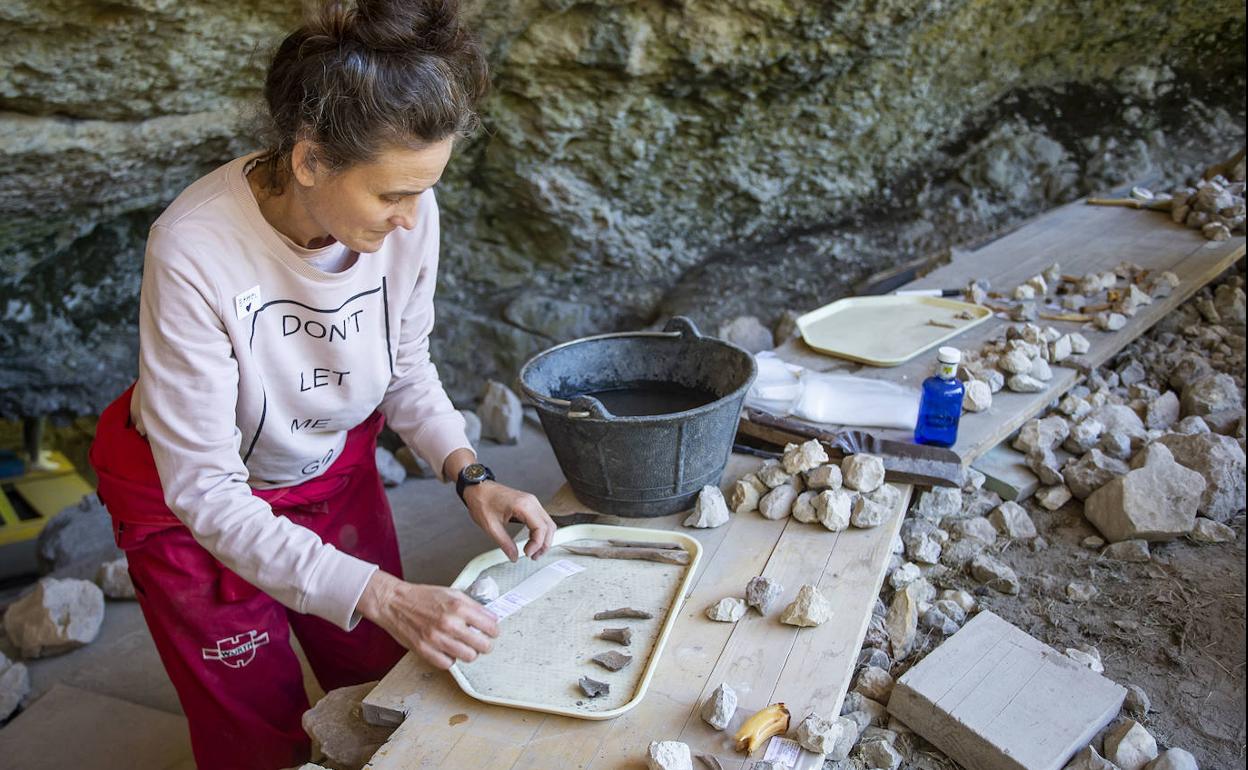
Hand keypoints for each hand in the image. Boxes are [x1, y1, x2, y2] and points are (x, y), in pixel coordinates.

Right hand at [357, 571, 498, 669]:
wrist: (394, 602)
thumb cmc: (422, 597)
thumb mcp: (451, 593)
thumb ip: (471, 606)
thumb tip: (490, 618)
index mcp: (458, 606)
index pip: (489, 625)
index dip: (494, 630)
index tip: (493, 632)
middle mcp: (449, 623)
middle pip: (482, 645)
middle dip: (486, 644)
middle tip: (483, 642)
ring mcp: (436, 638)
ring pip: (468, 657)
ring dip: (470, 653)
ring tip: (466, 647)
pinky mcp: (424, 650)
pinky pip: (448, 664)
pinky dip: (451, 659)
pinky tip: (449, 651)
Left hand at [463, 481, 555, 561]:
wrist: (478, 488)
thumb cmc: (482, 501)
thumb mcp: (491, 526)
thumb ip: (505, 543)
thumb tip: (514, 556)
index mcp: (523, 506)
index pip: (541, 528)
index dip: (537, 544)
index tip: (528, 554)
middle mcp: (531, 502)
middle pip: (549, 526)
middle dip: (544, 544)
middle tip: (534, 556)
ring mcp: (532, 501)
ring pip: (548, 523)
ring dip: (544, 539)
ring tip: (534, 551)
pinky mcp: (529, 503)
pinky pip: (542, 519)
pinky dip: (540, 531)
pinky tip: (533, 540)